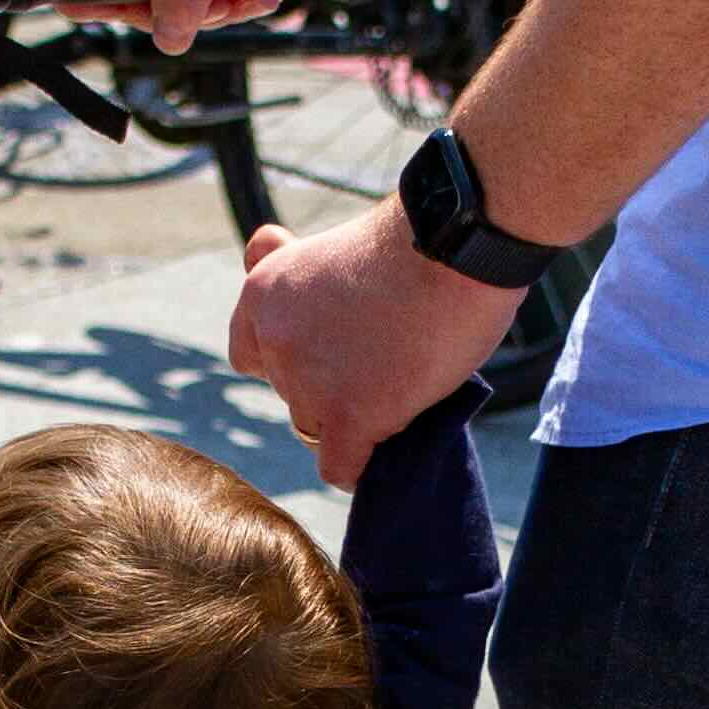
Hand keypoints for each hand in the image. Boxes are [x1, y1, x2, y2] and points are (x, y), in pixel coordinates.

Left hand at [228, 205, 514, 488]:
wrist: (457, 248)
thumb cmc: (412, 242)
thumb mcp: (329, 241)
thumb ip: (293, 261)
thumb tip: (263, 244)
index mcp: (264, 293)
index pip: (251, 356)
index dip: (291, 360)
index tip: (332, 351)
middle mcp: (275, 340)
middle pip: (291, 395)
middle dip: (329, 387)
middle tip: (384, 358)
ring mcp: (308, 383)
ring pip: (314, 430)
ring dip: (352, 418)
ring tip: (403, 382)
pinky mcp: (348, 416)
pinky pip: (338, 467)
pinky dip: (360, 464)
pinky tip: (383, 447)